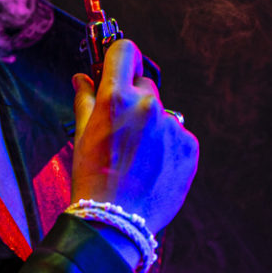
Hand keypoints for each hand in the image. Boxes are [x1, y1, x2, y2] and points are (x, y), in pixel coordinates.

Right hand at [71, 37, 198, 233]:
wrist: (116, 221)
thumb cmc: (92, 178)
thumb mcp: (82, 136)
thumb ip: (85, 99)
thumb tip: (82, 77)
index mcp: (116, 98)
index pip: (124, 51)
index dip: (120, 58)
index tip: (118, 68)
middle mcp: (147, 106)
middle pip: (145, 85)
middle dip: (134, 100)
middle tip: (122, 131)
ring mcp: (172, 126)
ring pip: (162, 114)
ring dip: (152, 127)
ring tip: (137, 159)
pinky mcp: (190, 146)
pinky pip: (177, 135)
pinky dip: (167, 147)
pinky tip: (152, 168)